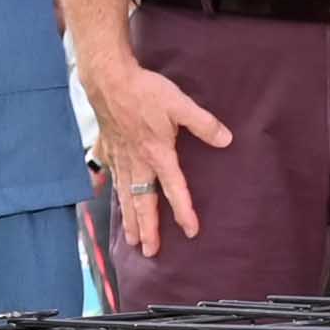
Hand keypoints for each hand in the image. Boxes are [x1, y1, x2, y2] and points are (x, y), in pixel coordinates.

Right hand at [81, 54, 231, 255]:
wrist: (108, 78)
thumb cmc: (144, 90)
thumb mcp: (180, 105)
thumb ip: (204, 124)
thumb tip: (226, 140)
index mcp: (157, 155)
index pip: (174, 190)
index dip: (183, 212)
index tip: (191, 231)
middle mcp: (137, 162)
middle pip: (143, 202)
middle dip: (147, 229)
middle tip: (150, 251)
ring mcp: (119, 157)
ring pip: (124, 195)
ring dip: (128, 218)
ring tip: (131, 239)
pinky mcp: (107, 147)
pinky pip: (106, 172)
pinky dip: (105, 186)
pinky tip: (103, 195)